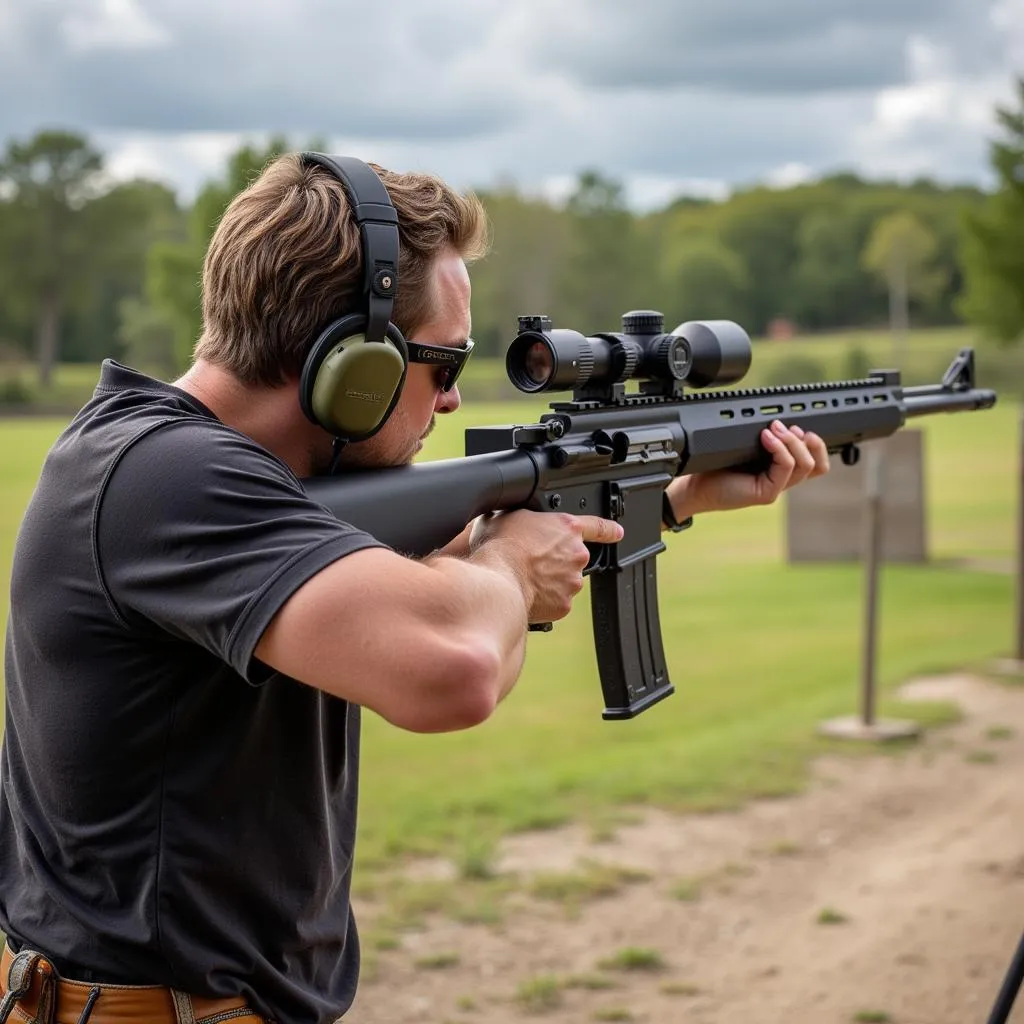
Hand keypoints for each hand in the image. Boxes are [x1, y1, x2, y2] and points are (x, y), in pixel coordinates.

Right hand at [469, 510, 622, 623]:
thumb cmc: (500, 546)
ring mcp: (573, 581)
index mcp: (567, 528)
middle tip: (531, 562)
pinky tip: (526, 593)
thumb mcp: (509, 516)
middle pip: (572, 559)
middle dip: (556, 562)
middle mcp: (576, 554)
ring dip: (549, 582)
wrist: (497, 580)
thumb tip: (515, 523)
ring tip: (525, 578)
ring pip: (564, 582)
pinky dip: (544, 600)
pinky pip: (555, 602)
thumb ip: (526, 520)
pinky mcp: (564, 605)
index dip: (609, 530)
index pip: (597, 526)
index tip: (617, 533)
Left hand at [668, 420, 829, 517]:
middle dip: (809, 440)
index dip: (816, 443)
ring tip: (773, 429)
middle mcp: (782, 480)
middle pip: (818, 464)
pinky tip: (765, 437)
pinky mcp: (767, 493)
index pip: (816, 461)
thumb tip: (780, 421)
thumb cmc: (716, 466)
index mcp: (780, 470)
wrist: (694, 485)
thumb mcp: (746, 446)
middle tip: (784, 426)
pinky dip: (780, 449)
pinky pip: (786, 468)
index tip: (797, 425)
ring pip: (806, 465)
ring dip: (793, 441)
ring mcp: (776, 488)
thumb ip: (765, 438)